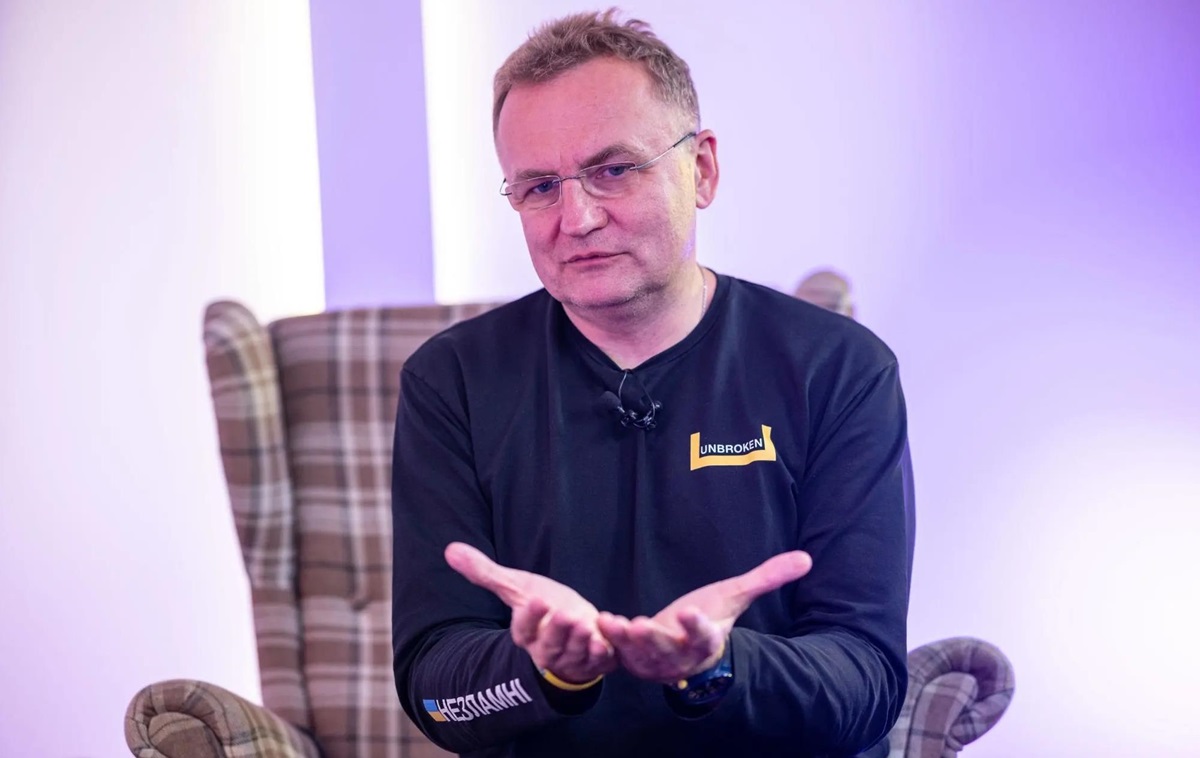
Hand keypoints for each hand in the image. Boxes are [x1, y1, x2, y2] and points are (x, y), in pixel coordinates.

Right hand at [444, 542, 616, 684]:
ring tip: (583, 624)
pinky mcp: (596, 661)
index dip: (528, 618)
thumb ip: (486, 573)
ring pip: (574, 653)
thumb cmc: (543, 606)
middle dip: (556, 630)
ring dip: (579, 640)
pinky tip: (604, 639)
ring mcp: (573, 657)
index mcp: (527, 633)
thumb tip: (450, 549)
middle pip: (549, 645)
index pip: (523, 629)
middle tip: (562, 614)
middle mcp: (547, 650)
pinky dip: (602, 653)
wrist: (574, 627)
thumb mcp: (518, 587)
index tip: (534, 600)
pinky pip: (599, 661)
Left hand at [597, 550, 812, 682]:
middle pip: (669, 649)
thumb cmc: (710, 615)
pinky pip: (619, 652)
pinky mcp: (634, 658)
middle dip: (655, 639)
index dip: (700, 627)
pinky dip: (609, 639)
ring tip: (616, 624)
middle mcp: (681, 654)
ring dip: (626, 641)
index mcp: (707, 640)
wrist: (685, 645)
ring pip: (641, 654)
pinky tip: (601, 621)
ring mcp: (656, 659)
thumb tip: (806, 558)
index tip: (694, 613)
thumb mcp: (735, 595)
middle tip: (641, 626)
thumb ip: (767, 578)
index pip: (707, 636)